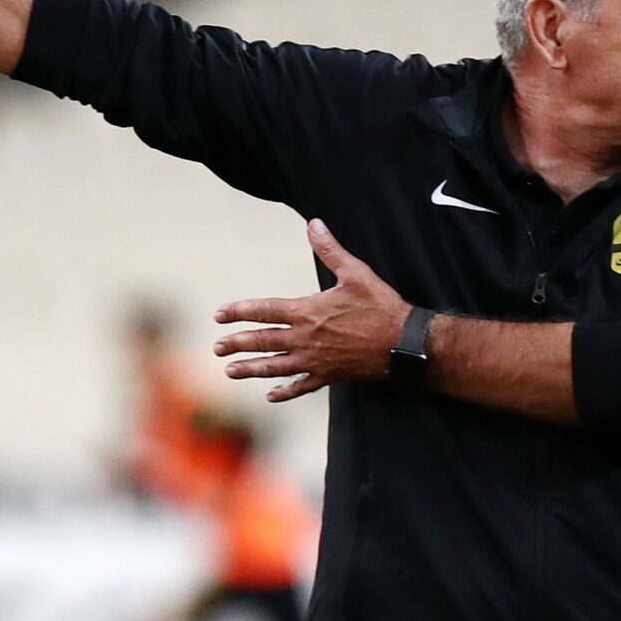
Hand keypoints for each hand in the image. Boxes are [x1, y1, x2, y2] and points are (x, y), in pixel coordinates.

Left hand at [215, 219, 408, 402]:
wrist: (403, 344)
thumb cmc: (380, 306)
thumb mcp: (356, 272)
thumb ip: (331, 249)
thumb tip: (314, 224)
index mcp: (307, 312)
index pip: (264, 310)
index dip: (239, 312)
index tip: (219, 315)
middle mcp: (305, 339)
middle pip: (263, 341)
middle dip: (237, 344)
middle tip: (217, 348)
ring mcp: (315, 361)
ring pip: (275, 366)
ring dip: (251, 369)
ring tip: (230, 371)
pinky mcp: (329, 377)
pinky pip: (301, 386)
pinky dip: (285, 392)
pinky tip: (271, 395)